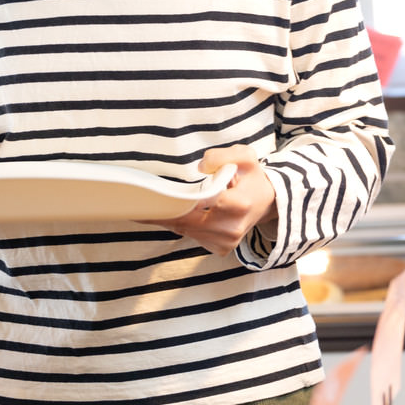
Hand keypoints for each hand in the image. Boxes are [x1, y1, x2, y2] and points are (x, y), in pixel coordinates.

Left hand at [153, 145, 276, 255]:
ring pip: (186, 230)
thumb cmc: (251, 177)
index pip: (201, 203)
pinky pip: (192, 236)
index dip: (176, 201)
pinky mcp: (220, 249)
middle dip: (164, 212)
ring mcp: (226, 242)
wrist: (266, 202)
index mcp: (239, 204)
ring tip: (149, 207)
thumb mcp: (244, 156)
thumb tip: (201, 166)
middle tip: (138, 203)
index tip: (152, 200)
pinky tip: (171, 214)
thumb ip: (222, 156)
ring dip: (169, 219)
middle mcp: (232, 228)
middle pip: (187, 221)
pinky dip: (180, 225)